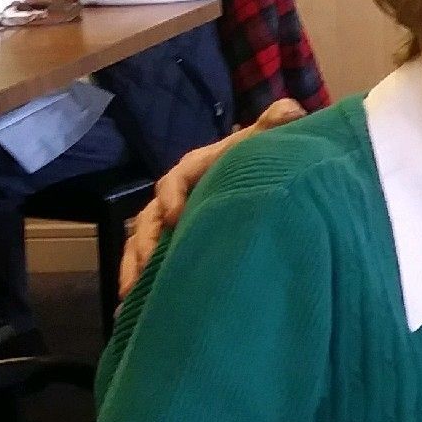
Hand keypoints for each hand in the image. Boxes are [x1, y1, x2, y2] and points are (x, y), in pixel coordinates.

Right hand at [115, 97, 307, 294]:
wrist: (264, 181)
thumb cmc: (259, 161)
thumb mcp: (265, 143)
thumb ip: (273, 127)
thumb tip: (289, 109)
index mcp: (196, 169)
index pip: (177, 178)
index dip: (172, 196)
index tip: (173, 217)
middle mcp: (176, 197)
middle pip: (150, 217)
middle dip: (145, 242)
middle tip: (146, 266)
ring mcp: (169, 224)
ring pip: (141, 244)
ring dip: (135, 267)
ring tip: (133, 295)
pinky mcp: (170, 247)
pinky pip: (146, 264)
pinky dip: (138, 284)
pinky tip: (132, 312)